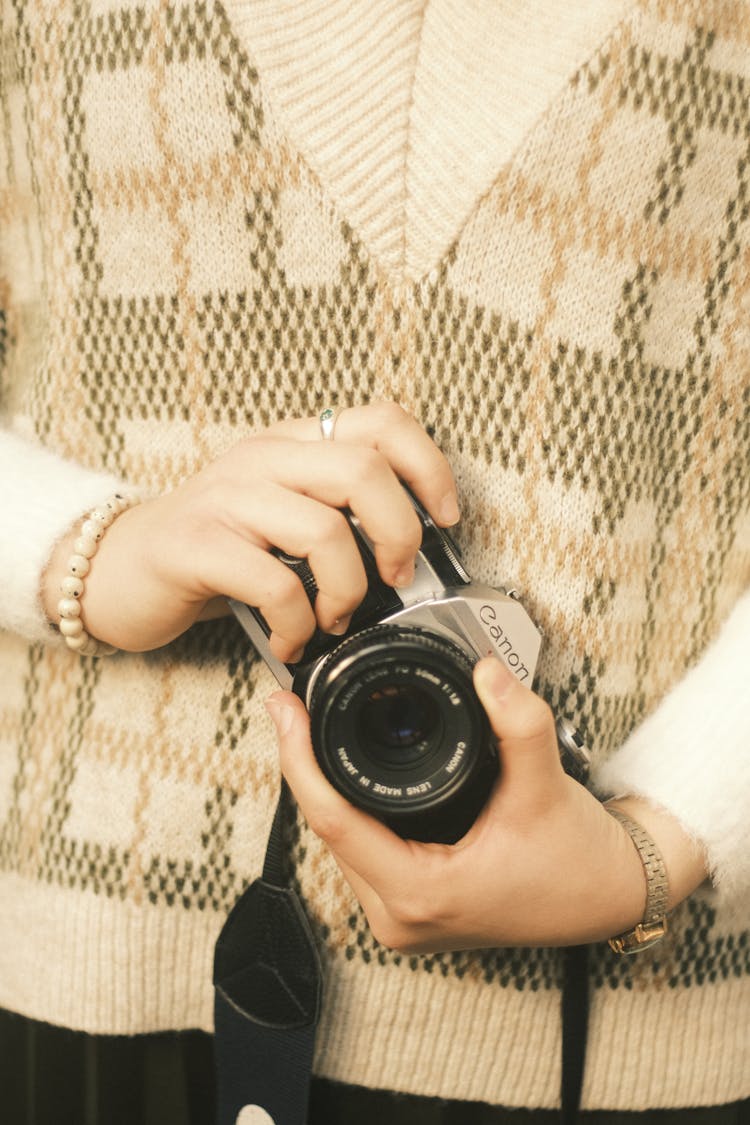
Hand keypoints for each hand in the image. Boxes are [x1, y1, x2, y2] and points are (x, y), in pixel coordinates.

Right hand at [42, 403, 459, 653]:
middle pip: (364, 471)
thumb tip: (412, 555)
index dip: (429, 466)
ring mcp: (226, 499)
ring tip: (333, 620)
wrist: (116, 570)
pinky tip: (290, 638)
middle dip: (399, 535)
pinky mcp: (197, 547)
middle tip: (394, 578)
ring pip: (326, 532)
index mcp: (291, 443)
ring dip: (347, 592)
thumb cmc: (215, 550)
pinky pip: (275, 585)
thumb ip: (333, 513)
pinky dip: (297, 624)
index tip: (446, 517)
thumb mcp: (278, 514)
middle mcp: (261, 459)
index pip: (380, 421)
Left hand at [268, 656, 707, 951]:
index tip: (285, 711)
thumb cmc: (580, 858)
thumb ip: (519, 723)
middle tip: (295, 707)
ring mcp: (403, 921)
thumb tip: (486, 671)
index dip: (300, 760)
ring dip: (327, 789)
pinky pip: (361, 855)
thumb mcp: (546, 785)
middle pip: (329, 831)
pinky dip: (352, 811)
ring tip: (312, 730)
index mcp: (422, 894)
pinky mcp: (412, 911)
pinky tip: (346, 773)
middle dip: (307, 767)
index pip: (334, 821)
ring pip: (341, 844)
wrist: (610, 894)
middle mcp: (402, 917)